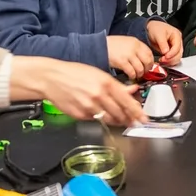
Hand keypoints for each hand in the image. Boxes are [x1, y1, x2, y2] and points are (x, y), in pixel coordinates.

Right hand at [9, 56, 148, 124]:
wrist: (51, 78)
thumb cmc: (75, 73)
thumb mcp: (99, 74)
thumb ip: (117, 85)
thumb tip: (132, 90)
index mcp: (106, 83)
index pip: (127, 101)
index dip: (137, 112)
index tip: (144, 119)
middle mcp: (99, 95)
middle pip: (120, 114)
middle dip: (128, 119)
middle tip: (133, 122)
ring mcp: (89, 107)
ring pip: (109, 119)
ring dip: (117, 121)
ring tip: (120, 120)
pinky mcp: (80, 115)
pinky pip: (94, 120)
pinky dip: (99, 119)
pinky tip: (99, 113)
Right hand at [106, 35, 154, 78]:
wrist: (100, 45)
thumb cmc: (112, 45)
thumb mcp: (127, 42)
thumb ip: (136, 49)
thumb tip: (144, 60)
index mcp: (136, 42)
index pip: (149, 53)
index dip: (150, 62)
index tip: (148, 66)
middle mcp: (134, 47)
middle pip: (147, 61)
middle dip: (147, 69)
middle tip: (144, 73)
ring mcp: (128, 55)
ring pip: (140, 68)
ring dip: (139, 74)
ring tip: (136, 75)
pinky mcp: (122, 62)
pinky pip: (132, 72)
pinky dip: (132, 76)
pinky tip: (130, 75)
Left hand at [147, 21, 183, 66]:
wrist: (152, 28)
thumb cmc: (156, 29)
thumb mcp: (158, 34)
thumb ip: (162, 43)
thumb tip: (165, 52)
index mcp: (177, 36)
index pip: (177, 47)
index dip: (172, 54)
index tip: (165, 57)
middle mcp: (178, 42)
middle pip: (179, 54)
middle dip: (171, 59)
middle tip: (162, 60)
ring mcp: (176, 47)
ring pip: (177, 58)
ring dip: (170, 62)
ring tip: (161, 61)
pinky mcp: (172, 52)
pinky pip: (173, 59)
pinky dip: (169, 62)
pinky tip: (163, 62)